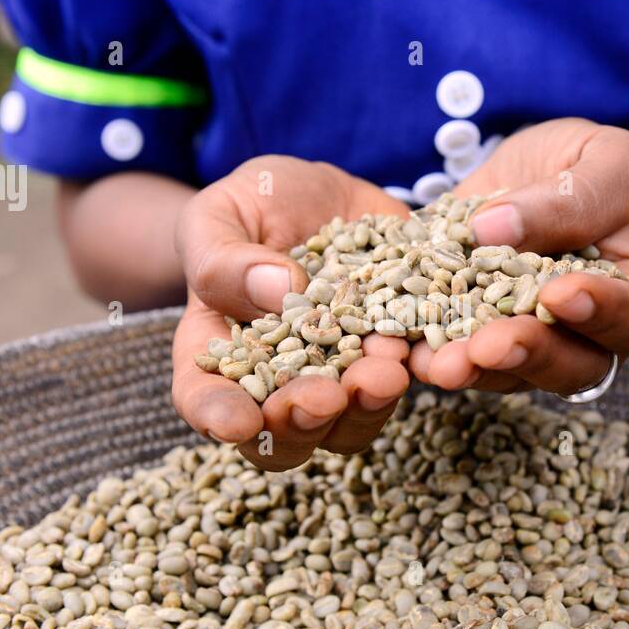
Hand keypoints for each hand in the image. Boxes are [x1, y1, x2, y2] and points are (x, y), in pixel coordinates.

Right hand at [172, 157, 411, 469]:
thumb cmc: (251, 208)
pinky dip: (420, 367)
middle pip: (285, 430)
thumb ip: (225, 261)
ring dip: (369, 405)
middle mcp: (282, 382)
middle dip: (304, 420)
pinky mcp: (395, 349)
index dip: (218, 416)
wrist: (322, 198)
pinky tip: (425, 348)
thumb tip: (279, 291)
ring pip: (354, 420)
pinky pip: (412, 372)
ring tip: (384, 371)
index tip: (238, 422)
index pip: (203, 397)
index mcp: (219, 354)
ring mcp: (343, 374)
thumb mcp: (219, 216)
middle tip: (324, 398)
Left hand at [409, 120, 628, 394]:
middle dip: (527, 354)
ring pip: (509, 372)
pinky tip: (402, 348)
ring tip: (439, 362)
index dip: (605, 312)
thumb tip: (496, 230)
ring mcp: (531, 343)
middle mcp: (590, 334)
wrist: (542, 174)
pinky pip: (456, 356)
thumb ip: (574, 196)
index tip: (562, 294)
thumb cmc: (589, 164)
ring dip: (473, 368)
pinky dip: (428, 354)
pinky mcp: (476, 337)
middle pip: (572, 364)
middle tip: (490, 344)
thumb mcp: (603, 157)